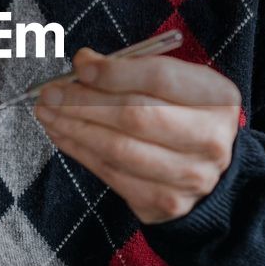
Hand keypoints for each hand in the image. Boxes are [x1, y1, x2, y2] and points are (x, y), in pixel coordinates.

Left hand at [34, 46, 242, 224]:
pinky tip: (61, 133)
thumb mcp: (174, 84)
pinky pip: (111, 173)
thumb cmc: (184, 116)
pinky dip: (79, 150)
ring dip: (74, 127)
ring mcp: (188, 175)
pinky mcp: (163, 202)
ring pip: (118, 148)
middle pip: (135, 115)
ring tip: (47, 111)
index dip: (115, 72)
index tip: (80, 65)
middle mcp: (209, 139)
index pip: (159, 79)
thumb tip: (84, 64)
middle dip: (84, 101)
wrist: (211, 171)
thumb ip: (133, 70)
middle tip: (51, 91)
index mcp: (217, 98)